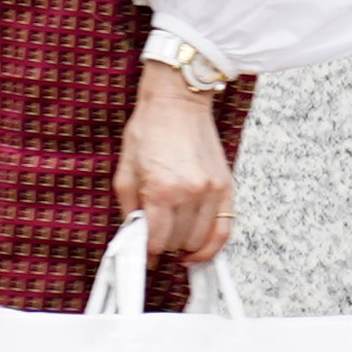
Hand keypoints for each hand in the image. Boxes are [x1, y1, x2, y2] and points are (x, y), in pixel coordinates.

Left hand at [113, 62, 233, 263]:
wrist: (178, 100)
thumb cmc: (149, 129)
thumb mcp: (125, 170)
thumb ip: (129, 210)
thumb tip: (135, 238)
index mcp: (161, 190)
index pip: (156, 241)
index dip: (147, 251)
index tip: (143, 251)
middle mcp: (190, 193)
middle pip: (178, 243)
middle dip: (164, 244)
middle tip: (155, 236)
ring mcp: (212, 190)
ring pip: (200, 240)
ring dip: (185, 244)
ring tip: (174, 236)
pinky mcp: (226, 186)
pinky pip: (225, 229)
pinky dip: (212, 245)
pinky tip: (199, 249)